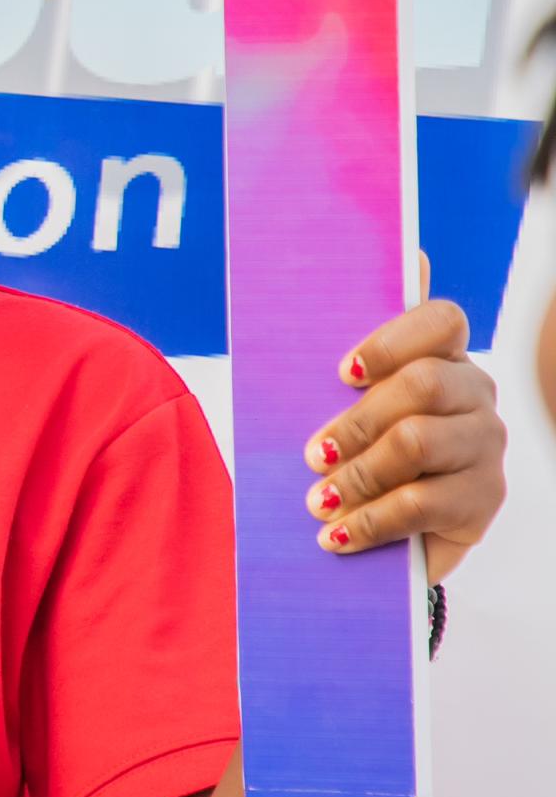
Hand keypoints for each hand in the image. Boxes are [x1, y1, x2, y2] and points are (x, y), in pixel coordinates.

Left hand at [304, 273, 504, 581]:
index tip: (341, 372)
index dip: (391, 341)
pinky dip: (370, 520)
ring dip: (357, 475)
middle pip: (422, 384)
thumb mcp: (341, 400)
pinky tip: (337, 533)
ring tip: (319, 499)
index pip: (441, 320)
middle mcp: (473, 392)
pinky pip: (422, 503)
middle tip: (312, 454)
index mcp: (442, 355)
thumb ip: (348, 348)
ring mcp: (484, 444)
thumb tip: (398, 262)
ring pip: (418, 442)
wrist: (379, 527)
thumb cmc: (354, 447)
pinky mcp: (483, 498)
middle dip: (356, 421)